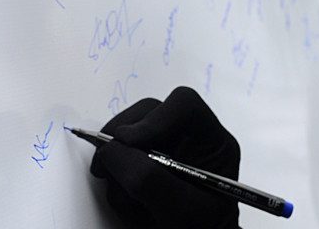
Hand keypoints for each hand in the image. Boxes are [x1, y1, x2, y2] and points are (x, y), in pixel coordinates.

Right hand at [89, 86, 240, 228]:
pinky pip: (115, 158)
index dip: (153, 118)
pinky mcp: (141, 165)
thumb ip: (149, 179)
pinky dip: (114, 181)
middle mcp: (187, 141)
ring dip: (118, 169)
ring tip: (134, 204)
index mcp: (211, 143)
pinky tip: (132, 206)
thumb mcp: (182, 212)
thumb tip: (113, 151)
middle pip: (146, 114)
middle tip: (108, 169)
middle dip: (123, 143)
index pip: (184, 106)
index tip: (128, 142)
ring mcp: (162, 152)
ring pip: (124, 137)